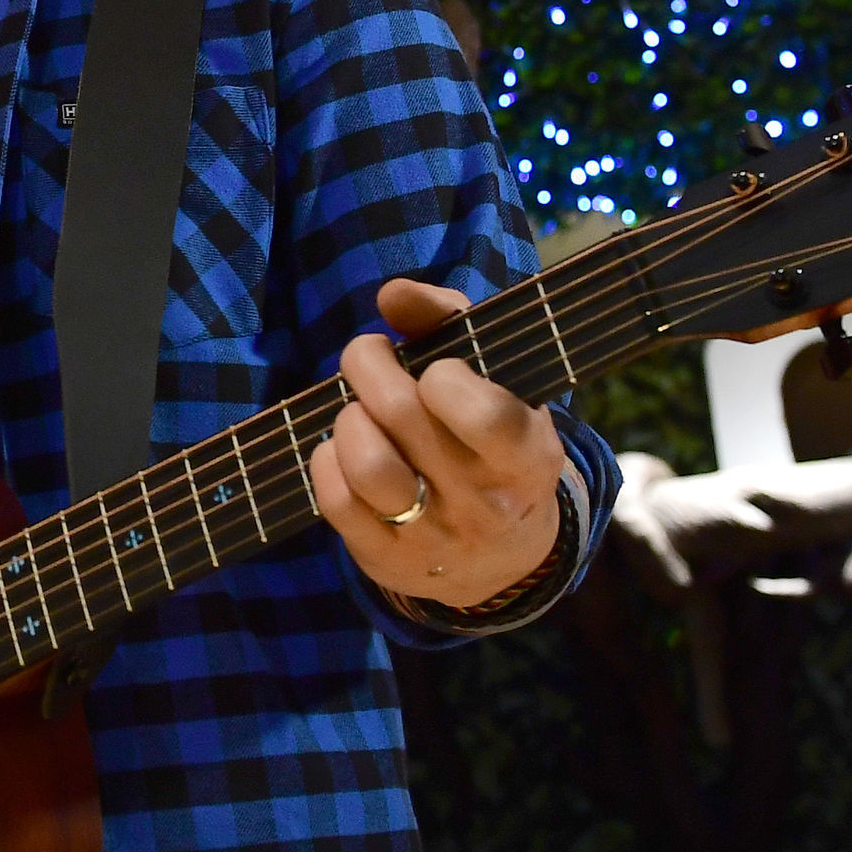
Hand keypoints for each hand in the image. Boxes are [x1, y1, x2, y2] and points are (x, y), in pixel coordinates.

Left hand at [311, 278, 566, 609]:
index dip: (443, 378)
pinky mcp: (385, 557)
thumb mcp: (498, 379)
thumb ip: (449, 319)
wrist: (501, 556)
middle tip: (368, 355)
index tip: (435, 367)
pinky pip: (335, 500)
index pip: (485, 415)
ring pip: (366, 464)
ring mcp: (432, 535)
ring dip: (347, 418)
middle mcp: (484, 501)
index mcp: (525, 456)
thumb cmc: (491, 440)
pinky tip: (342, 450)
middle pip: (403, 415)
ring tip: (358, 409)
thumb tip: (391, 294)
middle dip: (369, 365)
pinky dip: (326, 460)